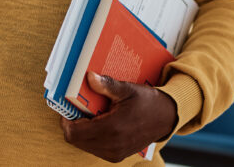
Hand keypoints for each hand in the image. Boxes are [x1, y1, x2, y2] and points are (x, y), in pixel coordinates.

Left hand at [61, 72, 178, 162]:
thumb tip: (89, 77)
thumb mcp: (128, 90)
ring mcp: (114, 153)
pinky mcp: (117, 156)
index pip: (74, 132)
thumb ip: (107, 85)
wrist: (167, 118)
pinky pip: (95, 149)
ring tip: (89, 116)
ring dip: (81, 132)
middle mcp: (112, 145)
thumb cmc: (148, 102)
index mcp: (112, 128)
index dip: (66, 120)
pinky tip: (98, 124)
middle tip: (78, 110)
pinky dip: (91, 138)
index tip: (69, 108)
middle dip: (73, 125)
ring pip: (84, 146)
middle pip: (76, 140)